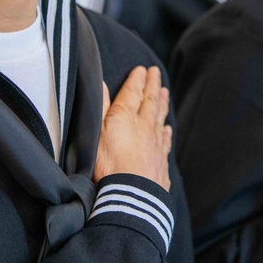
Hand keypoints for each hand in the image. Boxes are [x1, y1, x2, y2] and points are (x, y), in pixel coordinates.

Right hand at [93, 66, 171, 189]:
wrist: (132, 193)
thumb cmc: (108, 164)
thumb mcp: (96, 133)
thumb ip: (100, 107)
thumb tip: (102, 85)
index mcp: (125, 117)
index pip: (132, 93)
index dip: (136, 80)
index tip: (141, 69)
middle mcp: (144, 126)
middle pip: (150, 101)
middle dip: (152, 85)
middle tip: (156, 72)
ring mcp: (155, 143)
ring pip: (160, 117)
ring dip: (162, 103)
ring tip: (165, 92)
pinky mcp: (161, 160)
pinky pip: (165, 140)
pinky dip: (166, 131)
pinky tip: (166, 129)